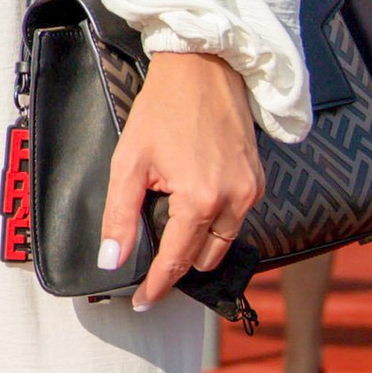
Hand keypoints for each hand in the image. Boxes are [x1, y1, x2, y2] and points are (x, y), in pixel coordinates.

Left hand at [104, 49, 260, 312]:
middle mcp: (234, 202)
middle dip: (178, 264)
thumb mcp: (129, 162)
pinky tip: (193, 209)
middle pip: (203, 258)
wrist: (203, 69)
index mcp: (201, 200)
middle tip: (151, 262)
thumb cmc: (163, 109)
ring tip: (170, 231)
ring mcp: (251, 192)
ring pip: (223, 242)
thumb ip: (120, 215)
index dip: (157, 286)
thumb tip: (112, 258)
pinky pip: (237, 220)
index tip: (143, 302)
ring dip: (198, 245)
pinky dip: (215, 224)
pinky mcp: (259, 181)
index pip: (176, 261)